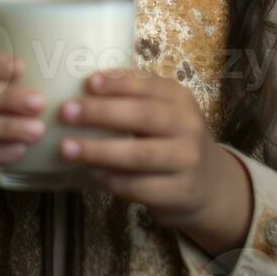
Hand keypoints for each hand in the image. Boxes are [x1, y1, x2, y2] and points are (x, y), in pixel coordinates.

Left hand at [58, 69, 248, 238]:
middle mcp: (188, 126)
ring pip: (139, 154)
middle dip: (101, 113)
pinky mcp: (180, 192)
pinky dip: (112, 180)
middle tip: (66, 112)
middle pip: (142, 116)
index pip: (148, 84)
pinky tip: (92, 174)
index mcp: (180, 99)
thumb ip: (133, 101)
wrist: (210, 186)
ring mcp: (187, 161)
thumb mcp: (165, 114)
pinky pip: (140, 186)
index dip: (117, 83)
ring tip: (67, 149)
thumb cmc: (172, 142)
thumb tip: (81, 92)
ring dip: (99, 151)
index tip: (87, 83)